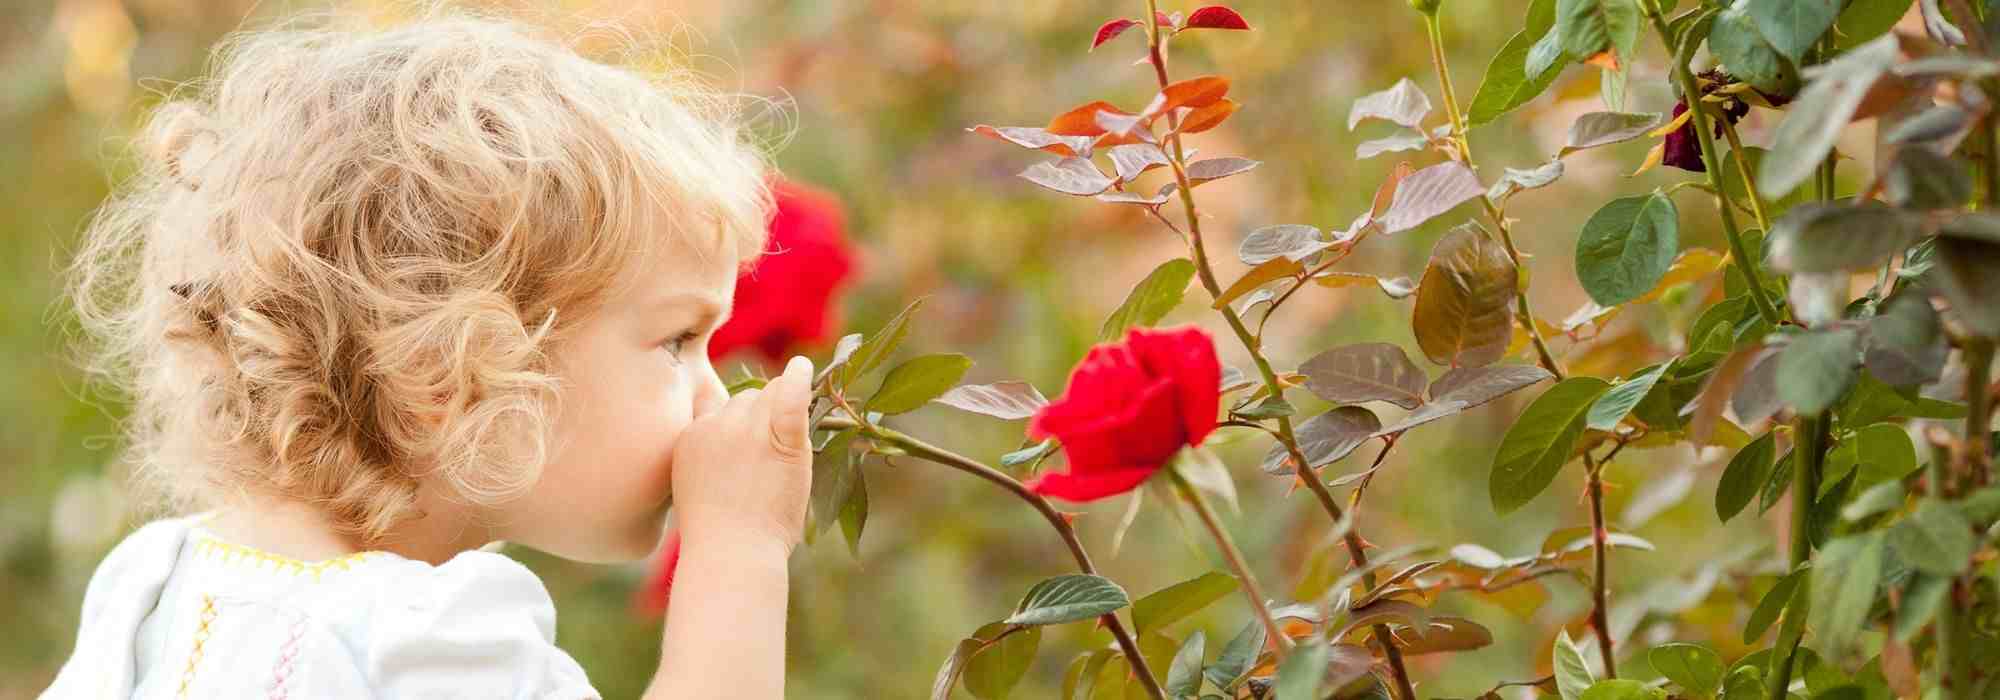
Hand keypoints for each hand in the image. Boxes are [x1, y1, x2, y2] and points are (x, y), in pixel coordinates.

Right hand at [668, 355, 814, 552]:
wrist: (732, 553)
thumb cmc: (720, 533)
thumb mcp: (694, 485)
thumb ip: (706, 453)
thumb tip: (727, 435)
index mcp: (691, 436)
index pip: (718, 407)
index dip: (737, 423)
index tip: (747, 444)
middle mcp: (717, 425)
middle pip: (746, 399)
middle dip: (760, 418)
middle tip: (770, 457)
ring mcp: (749, 429)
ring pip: (769, 394)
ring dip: (781, 408)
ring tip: (788, 441)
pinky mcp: (782, 438)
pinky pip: (791, 395)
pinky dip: (799, 379)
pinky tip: (803, 368)